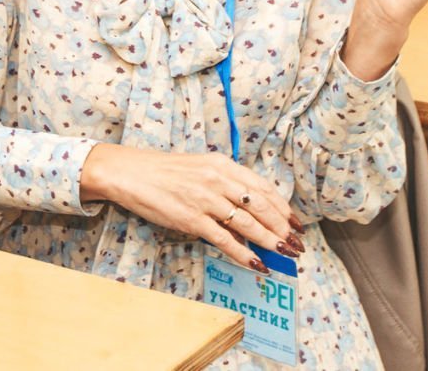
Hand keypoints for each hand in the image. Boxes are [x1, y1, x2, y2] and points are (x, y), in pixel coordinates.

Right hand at [79, 144, 304, 271]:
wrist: (130, 173)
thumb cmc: (164, 172)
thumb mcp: (200, 168)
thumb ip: (224, 183)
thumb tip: (248, 207)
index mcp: (222, 164)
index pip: (262, 187)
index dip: (283, 206)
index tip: (296, 221)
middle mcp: (218, 179)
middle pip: (261, 206)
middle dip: (283, 227)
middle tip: (297, 244)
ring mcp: (205, 199)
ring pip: (248, 224)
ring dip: (270, 241)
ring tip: (285, 254)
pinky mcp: (192, 219)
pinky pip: (225, 240)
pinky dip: (244, 253)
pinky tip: (257, 264)